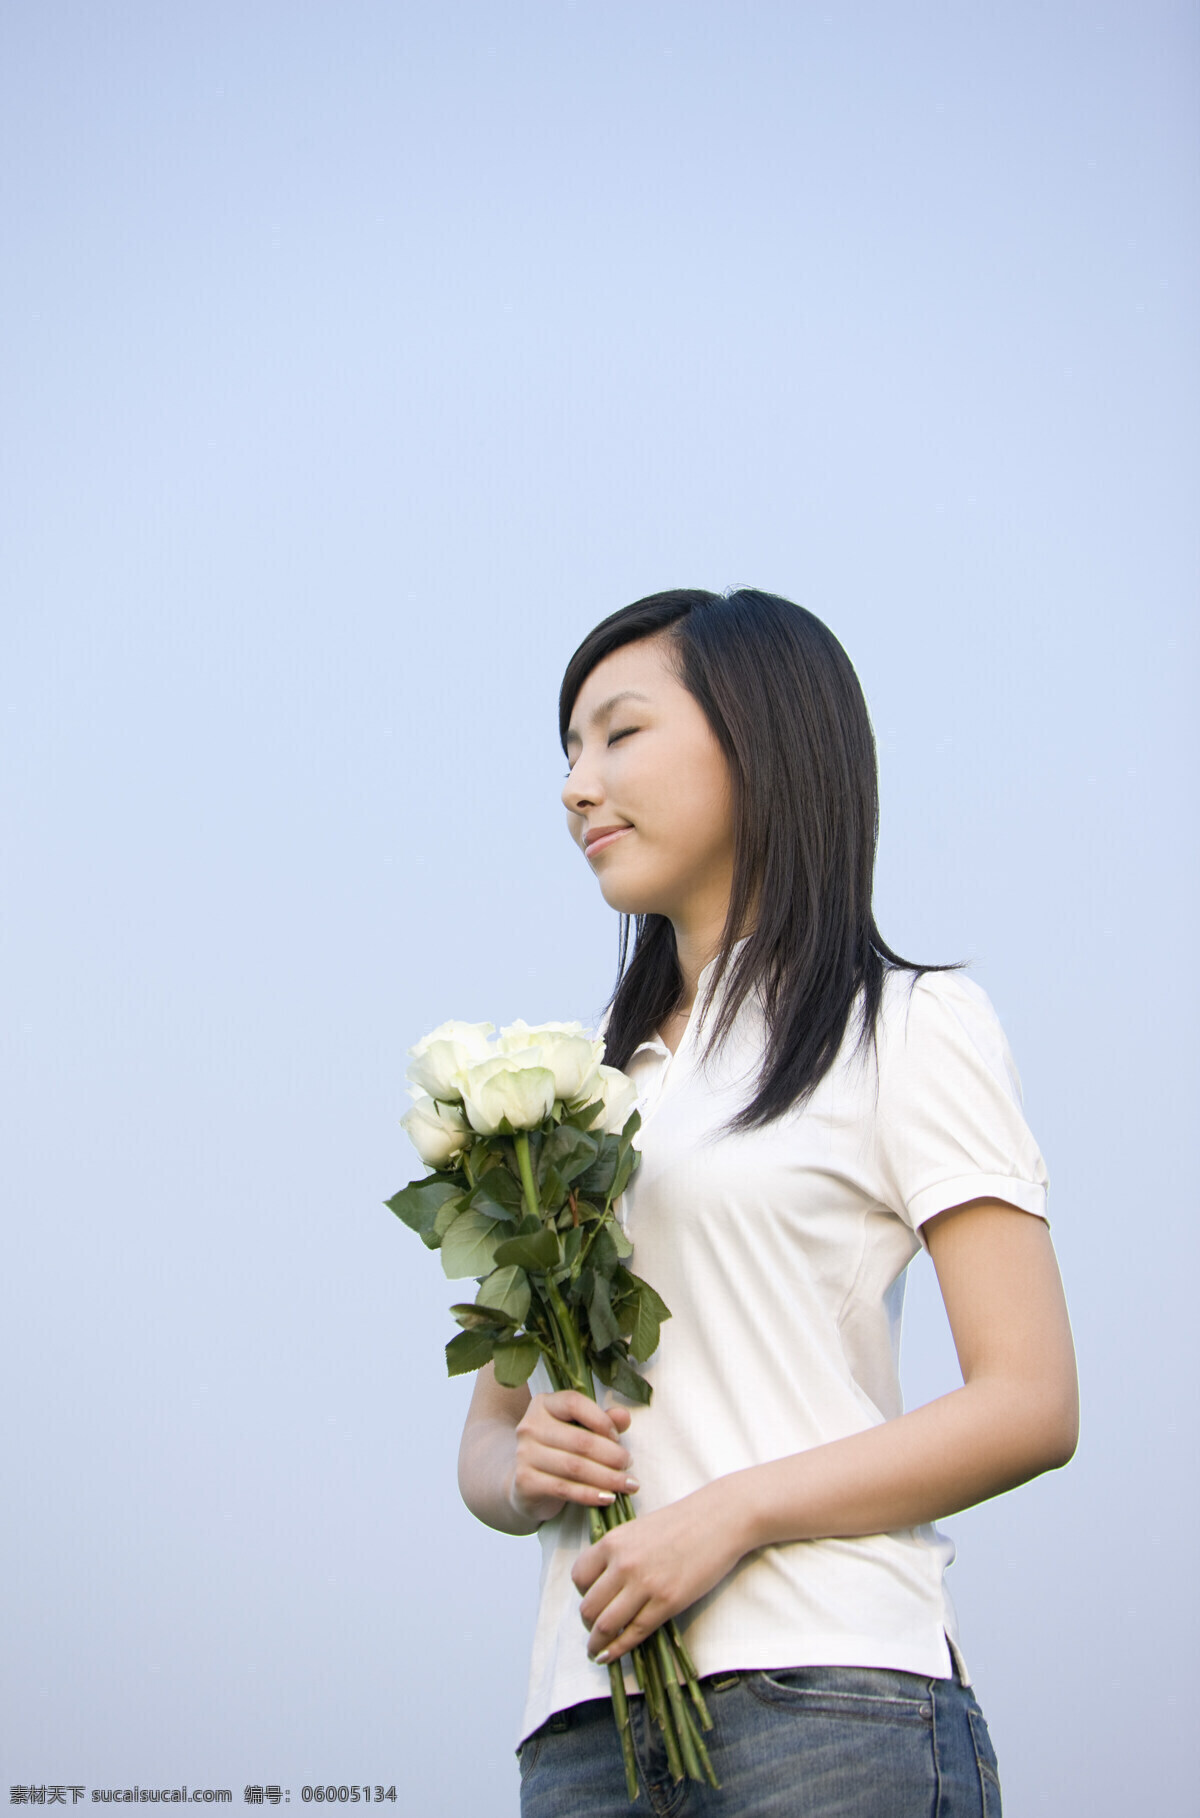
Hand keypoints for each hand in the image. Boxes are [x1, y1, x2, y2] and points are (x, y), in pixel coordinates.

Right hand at [506, 1391, 636, 1526]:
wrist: (527, 1485)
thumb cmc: (559, 1451)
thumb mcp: (579, 1430)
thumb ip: (602, 1421)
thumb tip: (624, 1416)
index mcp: (543, 1405)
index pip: (574, 1403)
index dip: (601, 1420)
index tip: (618, 1437)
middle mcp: (530, 1426)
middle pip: (579, 1440)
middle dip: (611, 1455)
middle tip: (628, 1464)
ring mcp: (524, 1454)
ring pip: (574, 1467)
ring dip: (607, 1478)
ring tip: (628, 1484)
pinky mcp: (525, 1481)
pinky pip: (565, 1489)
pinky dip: (591, 1495)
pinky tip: (609, 1498)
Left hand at [571, 1480, 747, 1663]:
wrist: (719, 1519)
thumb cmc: (682, 1522)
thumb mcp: (639, 1530)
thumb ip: (619, 1553)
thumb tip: (605, 1584)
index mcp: (613, 1541)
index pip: (579, 1577)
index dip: (582, 1594)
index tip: (591, 1601)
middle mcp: (623, 1564)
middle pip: (589, 1606)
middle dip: (587, 1624)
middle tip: (594, 1631)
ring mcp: (645, 1584)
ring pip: (606, 1624)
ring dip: (597, 1643)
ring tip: (598, 1650)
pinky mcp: (667, 1603)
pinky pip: (635, 1633)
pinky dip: (619, 1649)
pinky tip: (613, 1654)